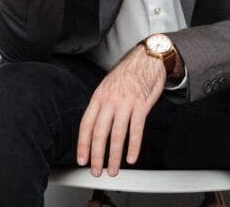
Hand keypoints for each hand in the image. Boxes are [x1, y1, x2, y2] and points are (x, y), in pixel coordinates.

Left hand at [76, 46, 164, 176]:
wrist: (147, 58)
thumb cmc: (128, 74)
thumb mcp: (107, 86)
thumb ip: (100, 105)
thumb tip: (94, 127)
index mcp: (99, 97)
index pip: (86, 124)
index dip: (83, 144)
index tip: (82, 159)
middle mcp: (110, 100)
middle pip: (99, 133)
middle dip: (97, 156)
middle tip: (97, 170)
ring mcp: (125, 103)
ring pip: (117, 135)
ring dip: (114, 156)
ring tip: (114, 169)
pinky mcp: (141, 105)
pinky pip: (136, 130)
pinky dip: (133, 147)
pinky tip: (131, 158)